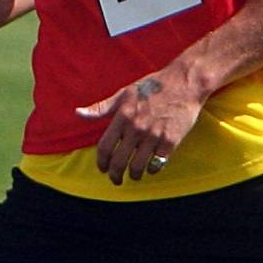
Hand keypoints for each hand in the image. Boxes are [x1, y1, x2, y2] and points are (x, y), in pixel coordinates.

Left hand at [75, 72, 205, 184]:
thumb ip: (101, 107)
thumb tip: (78, 113)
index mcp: (123, 116)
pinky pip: (157, 164)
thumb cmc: (152, 87)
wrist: (184, 83)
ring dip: (133, 175)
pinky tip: (150, 167)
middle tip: (116, 179)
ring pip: (137, 167)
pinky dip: (152, 170)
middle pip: (119, 161)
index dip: (101, 162)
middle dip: (115, 175)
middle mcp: (136, 127)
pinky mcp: (171, 141)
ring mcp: (154, 135)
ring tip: (133, 175)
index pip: (105, 147)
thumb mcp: (124, 94)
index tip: (103, 168)